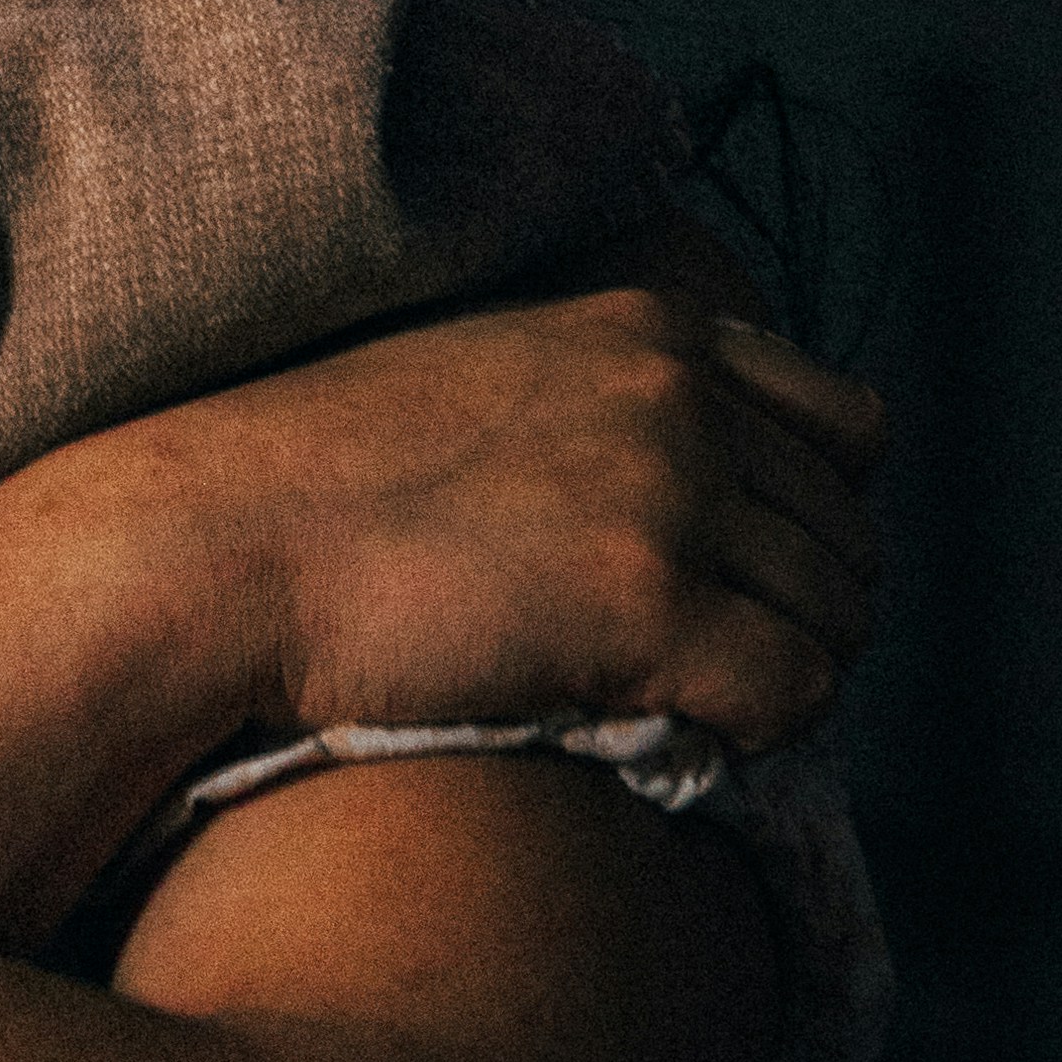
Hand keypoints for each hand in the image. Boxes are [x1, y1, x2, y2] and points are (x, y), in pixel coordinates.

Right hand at [173, 258, 882, 757]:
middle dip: (795, 616)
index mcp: (649, 329)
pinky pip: (798, 693)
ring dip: (777, 676)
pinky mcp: (648, 603)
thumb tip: (689, 494)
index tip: (738, 579)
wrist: (209, 548)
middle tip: (698, 671)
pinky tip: (666, 733)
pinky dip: (754, 732)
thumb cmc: (313, 490)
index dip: (813, 520)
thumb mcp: (485, 384)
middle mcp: (679, 396)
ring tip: (674, 705)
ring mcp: (670, 494)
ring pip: (841, 619)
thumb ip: (601, 406)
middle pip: (853, 538)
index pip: (850, 429)